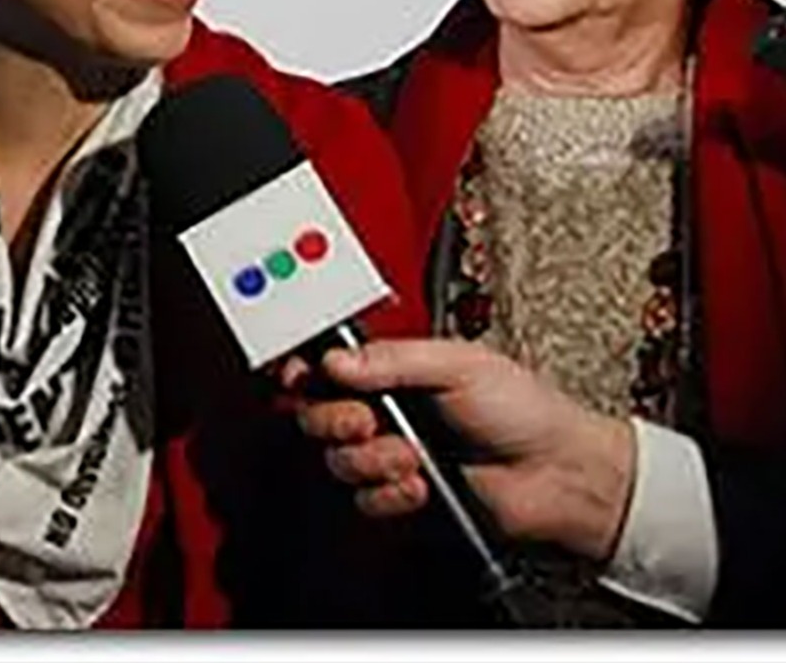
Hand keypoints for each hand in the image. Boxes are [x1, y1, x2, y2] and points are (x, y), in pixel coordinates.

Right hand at [287, 338, 635, 562]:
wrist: (560, 475)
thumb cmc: (524, 409)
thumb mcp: (458, 363)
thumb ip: (394, 358)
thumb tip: (338, 360)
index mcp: (392, 368)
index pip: (327, 365)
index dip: (302, 370)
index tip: (298, 375)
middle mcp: (385, 409)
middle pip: (317, 413)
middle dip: (332, 417)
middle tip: (363, 419)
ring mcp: (392, 453)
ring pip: (338, 459)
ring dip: (371, 459)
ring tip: (410, 455)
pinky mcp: (402, 495)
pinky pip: (365, 500)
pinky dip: (389, 493)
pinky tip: (420, 482)